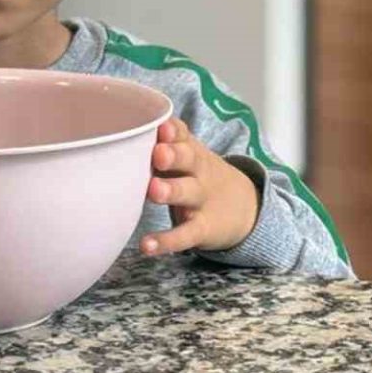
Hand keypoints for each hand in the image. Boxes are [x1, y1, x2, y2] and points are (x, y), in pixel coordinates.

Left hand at [140, 117, 259, 255]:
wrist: (245, 208)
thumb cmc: (197, 175)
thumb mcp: (189, 155)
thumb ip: (164, 142)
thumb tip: (126, 127)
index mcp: (190, 150)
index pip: (182, 135)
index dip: (172, 131)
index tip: (161, 127)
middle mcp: (197, 172)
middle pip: (189, 159)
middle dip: (173, 155)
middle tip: (158, 154)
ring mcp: (200, 201)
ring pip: (186, 193)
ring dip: (170, 191)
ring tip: (153, 191)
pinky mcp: (202, 228)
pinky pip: (185, 234)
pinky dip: (166, 241)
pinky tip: (146, 245)